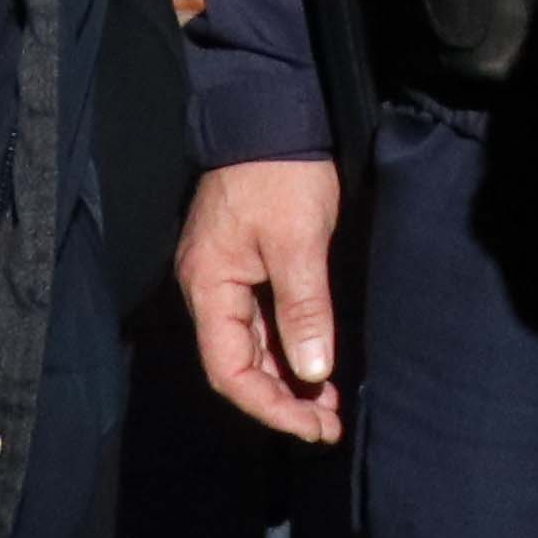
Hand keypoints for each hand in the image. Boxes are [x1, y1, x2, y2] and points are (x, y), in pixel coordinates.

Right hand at [178, 156, 346, 444]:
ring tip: (329, 403)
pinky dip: (285, 346)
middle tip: (329, 424)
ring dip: (286, 377)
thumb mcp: (299, 240)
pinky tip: (314, 361)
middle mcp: (207, 289)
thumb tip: (314, 372)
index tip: (312, 425)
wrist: (269, 111)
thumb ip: (304, 309)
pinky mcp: (243, 265)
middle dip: (282, 400)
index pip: (229, 370)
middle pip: (237, 364)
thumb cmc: (281, 172)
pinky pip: (258, 321)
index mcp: (209, 286)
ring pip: (250, 346)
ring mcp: (223, 277)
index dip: (270, 405)